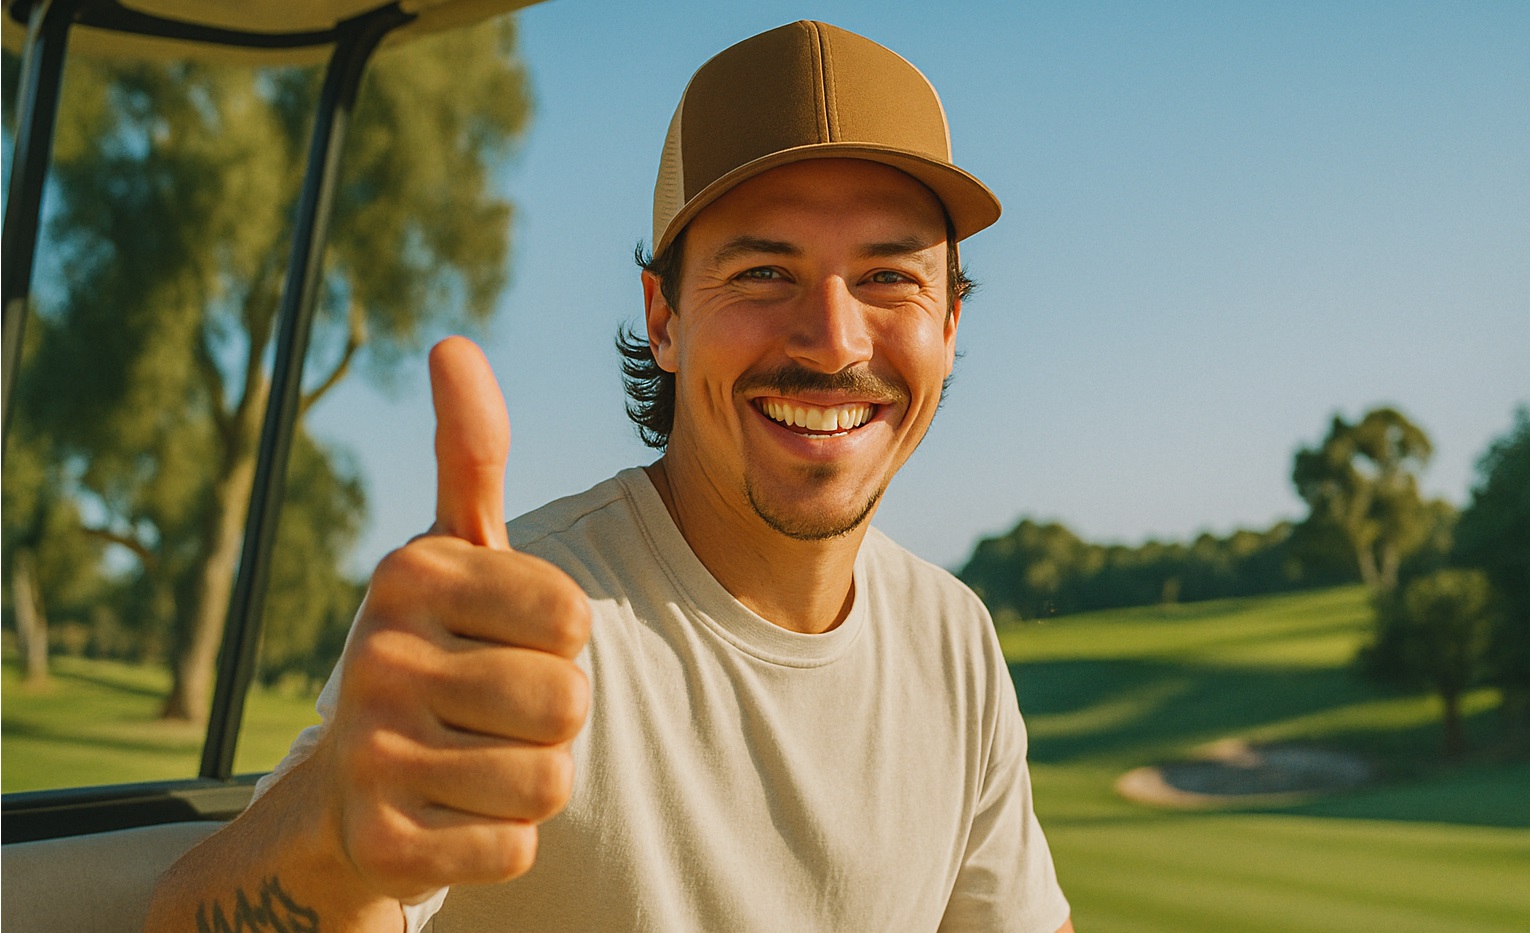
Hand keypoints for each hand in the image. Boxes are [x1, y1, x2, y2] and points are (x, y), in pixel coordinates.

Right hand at [321, 336, 590, 902]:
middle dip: (549, 716)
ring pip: (550, 779)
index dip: (558, 642)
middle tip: (484, 709)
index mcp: (408, 574)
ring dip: (528, 778)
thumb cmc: (433, 651)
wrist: (347, 787)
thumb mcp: (452, 553)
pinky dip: (500, 839)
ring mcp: (371, 755)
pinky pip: (518, 846)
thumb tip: (453, 343)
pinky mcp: (382, 845)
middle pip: (569, 703)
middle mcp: (377, 657)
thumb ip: (470, 454)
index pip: (575, 619)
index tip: (499, 642)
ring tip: (469, 757)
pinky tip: (448, 814)